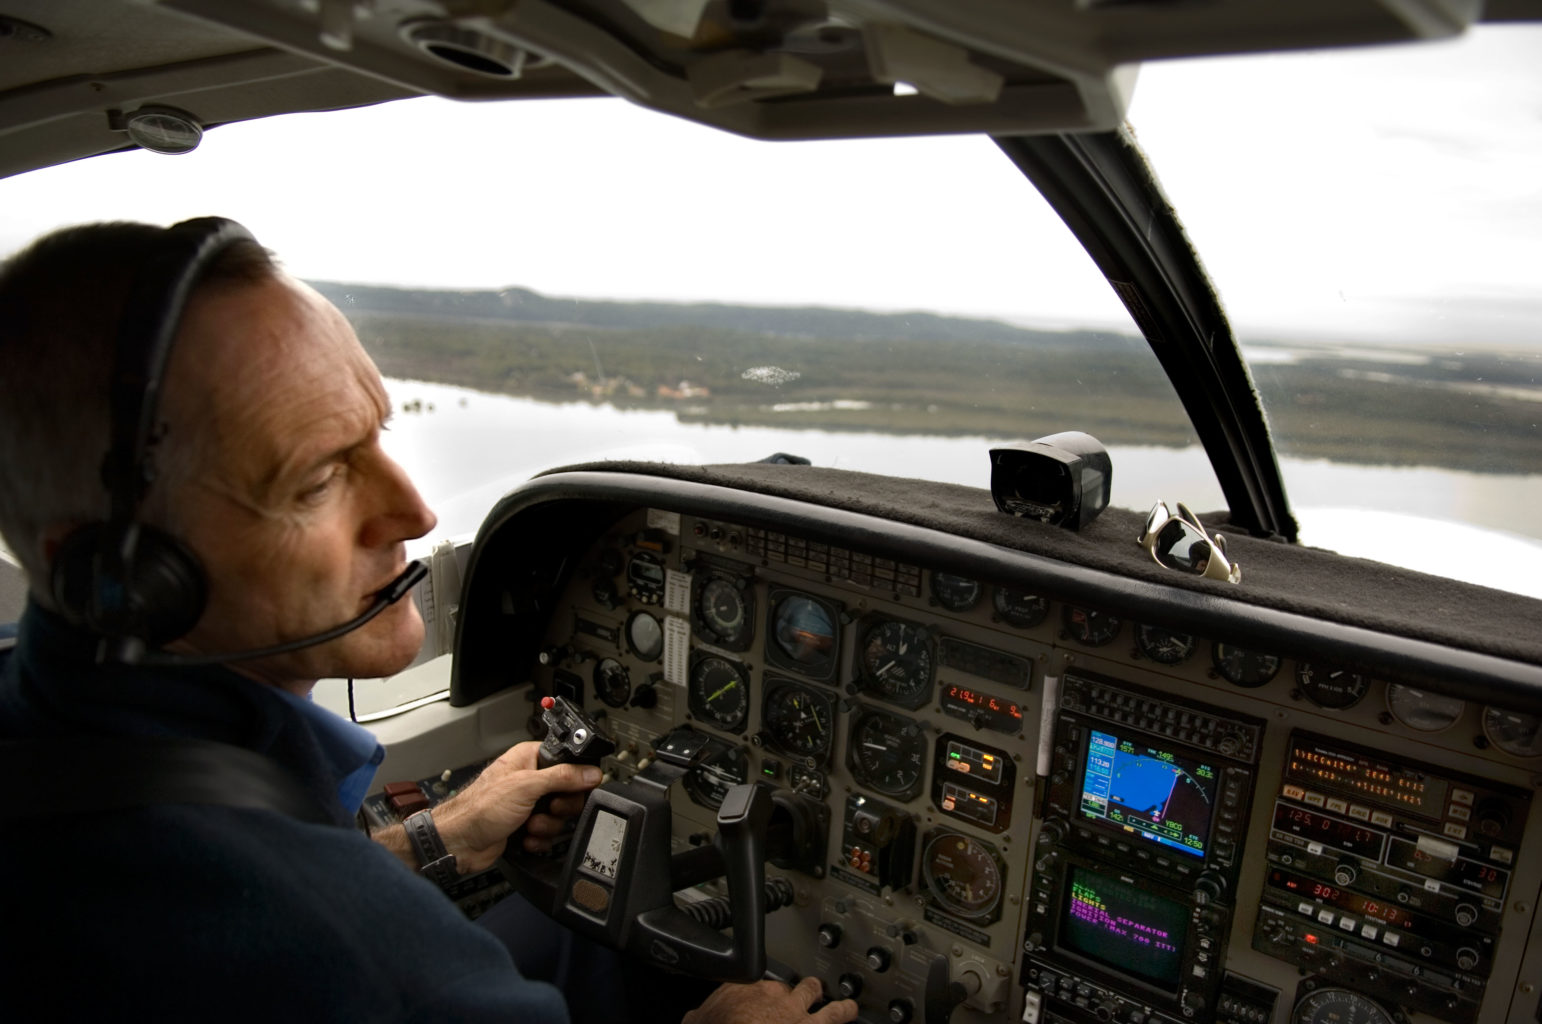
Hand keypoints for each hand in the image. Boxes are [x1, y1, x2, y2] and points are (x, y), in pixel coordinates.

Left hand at [430, 741, 601, 872]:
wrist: (460, 843)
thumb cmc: (479, 808)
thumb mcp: (526, 786)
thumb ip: (562, 777)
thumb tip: (590, 772)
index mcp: (530, 759)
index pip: (568, 762)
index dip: (575, 777)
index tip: (572, 789)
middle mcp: (531, 779)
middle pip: (568, 792)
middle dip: (559, 808)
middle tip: (548, 808)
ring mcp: (529, 804)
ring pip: (560, 816)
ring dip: (546, 825)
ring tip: (529, 825)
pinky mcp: (526, 826)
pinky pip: (549, 833)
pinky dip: (539, 839)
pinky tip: (524, 837)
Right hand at [682, 977, 859, 1023]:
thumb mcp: (699, 1021)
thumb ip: (701, 1017)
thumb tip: (692, 1019)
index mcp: (743, 990)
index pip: (752, 983)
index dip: (757, 993)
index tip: (757, 1000)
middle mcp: (772, 994)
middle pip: (785, 984)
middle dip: (795, 989)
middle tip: (802, 992)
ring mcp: (795, 1010)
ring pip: (814, 993)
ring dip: (825, 997)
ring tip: (840, 1002)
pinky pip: (836, 1016)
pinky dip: (845, 1013)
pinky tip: (851, 1011)